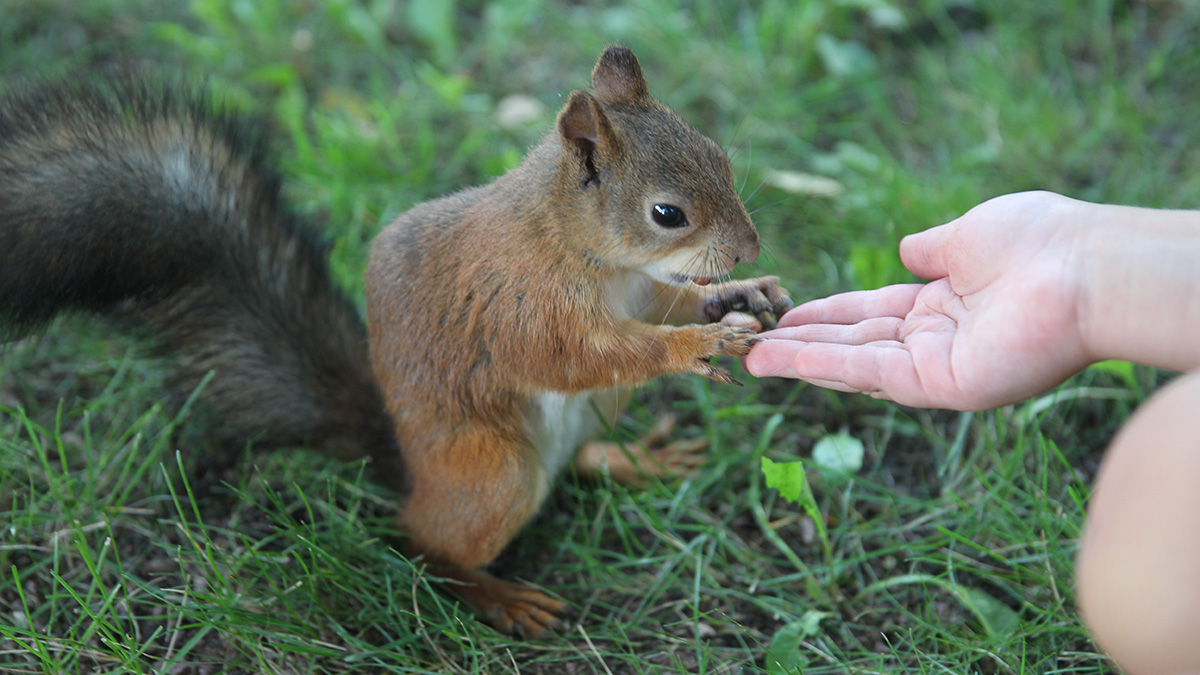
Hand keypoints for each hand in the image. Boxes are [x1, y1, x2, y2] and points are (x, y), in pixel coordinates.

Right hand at [745, 191, 1094, 409]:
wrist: (1087, 268)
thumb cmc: (1040, 241)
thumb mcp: (970, 233)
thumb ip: (933, 247)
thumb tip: (907, 251)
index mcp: (947, 302)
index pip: (874, 311)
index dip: (829, 312)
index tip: (787, 313)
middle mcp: (939, 338)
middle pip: (856, 341)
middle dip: (803, 342)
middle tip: (751, 343)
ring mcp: (939, 365)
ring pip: (855, 362)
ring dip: (800, 360)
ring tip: (751, 357)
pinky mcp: (941, 386)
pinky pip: (870, 373)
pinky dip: (824, 366)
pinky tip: (783, 358)